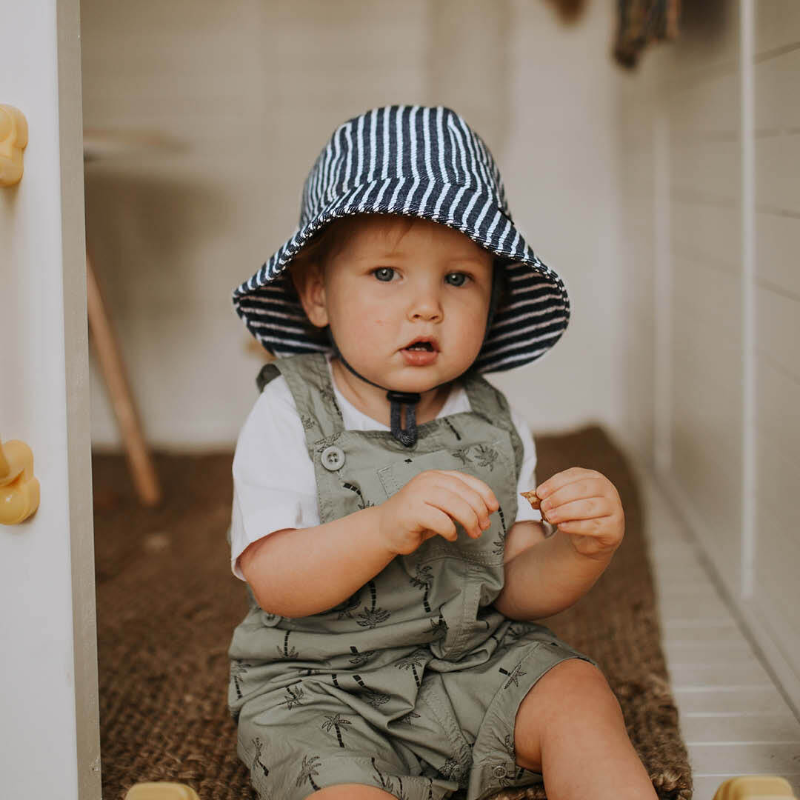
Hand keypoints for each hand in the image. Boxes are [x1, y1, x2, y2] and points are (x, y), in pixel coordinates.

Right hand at [377, 470, 498, 555]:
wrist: (384, 528)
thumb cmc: (416, 518)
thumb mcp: (440, 506)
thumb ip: (459, 502)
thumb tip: (487, 508)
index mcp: (436, 476)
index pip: (466, 479)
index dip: (484, 492)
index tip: (493, 508)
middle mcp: (427, 481)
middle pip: (463, 492)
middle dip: (479, 510)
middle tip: (484, 526)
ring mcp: (418, 494)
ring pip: (455, 504)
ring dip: (469, 521)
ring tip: (473, 533)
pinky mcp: (412, 512)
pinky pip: (441, 520)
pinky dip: (451, 530)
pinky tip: (451, 535)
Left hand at [535, 467, 623, 558]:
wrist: (589, 538)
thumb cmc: (575, 513)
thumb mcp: (564, 500)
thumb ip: (553, 495)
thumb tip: (536, 494)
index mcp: (595, 478)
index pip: (575, 476)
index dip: (555, 483)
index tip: (539, 493)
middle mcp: (608, 490)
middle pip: (582, 490)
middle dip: (559, 497)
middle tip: (544, 506)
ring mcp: (614, 509)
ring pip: (588, 507)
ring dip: (565, 511)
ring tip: (549, 517)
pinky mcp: (613, 528)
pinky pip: (593, 526)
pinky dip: (575, 526)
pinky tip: (562, 526)